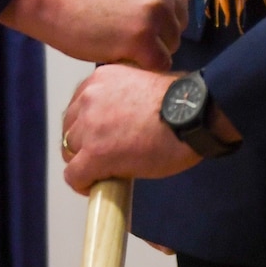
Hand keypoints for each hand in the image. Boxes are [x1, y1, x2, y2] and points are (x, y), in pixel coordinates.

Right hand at [0, 0, 186, 70]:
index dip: (171, 9)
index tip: (157, 19)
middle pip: (180, 19)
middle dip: (161, 30)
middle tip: (135, 34)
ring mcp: (154, 11)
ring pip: (172, 42)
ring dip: (153, 48)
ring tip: (126, 44)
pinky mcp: (143, 38)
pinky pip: (160, 61)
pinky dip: (146, 65)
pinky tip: (127, 57)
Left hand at [60, 64, 203, 191]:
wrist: (194, 116)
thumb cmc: (182, 102)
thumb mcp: (145, 82)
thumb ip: (124, 97)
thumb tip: (123, 118)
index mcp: (101, 79)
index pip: (78, 107)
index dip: (87, 127)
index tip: (100, 138)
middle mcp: (89, 98)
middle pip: (71, 129)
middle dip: (84, 144)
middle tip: (105, 156)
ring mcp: (89, 126)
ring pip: (70, 152)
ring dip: (85, 162)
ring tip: (106, 171)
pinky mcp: (94, 154)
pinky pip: (74, 176)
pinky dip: (83, 184)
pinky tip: (97, 187)